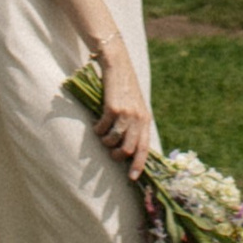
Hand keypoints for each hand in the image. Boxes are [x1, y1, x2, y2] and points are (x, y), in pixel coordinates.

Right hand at [92, 48, 153, 178]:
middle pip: (129, 149)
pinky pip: (103, 128)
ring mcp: (126, 113)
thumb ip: (136, 123)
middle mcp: (138, 118)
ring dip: (106, 142)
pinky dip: (98, 130)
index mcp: (146, 119)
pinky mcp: (113, 108)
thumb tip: (129, 146)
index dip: (138, 164)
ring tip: (102, 136)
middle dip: (117, 156)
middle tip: (111, 154)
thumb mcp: (136, 105)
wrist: (118, 65)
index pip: (145, 147)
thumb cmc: (125, 87)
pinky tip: (96, 125)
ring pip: (114, 140)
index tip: (132, 178)